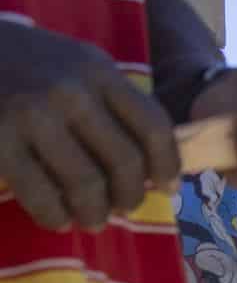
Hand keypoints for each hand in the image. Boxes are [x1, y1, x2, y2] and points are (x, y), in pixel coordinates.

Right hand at [0, 22, 177, 230]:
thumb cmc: (22, 63)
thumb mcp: (75, 65)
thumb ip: (111, 102)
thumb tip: (153, 164)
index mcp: (97, 70)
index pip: (154, 126)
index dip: (167, 166)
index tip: (168, 187)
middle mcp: (70, 91)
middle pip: (125, 162)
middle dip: (131, 195)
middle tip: (124, 208)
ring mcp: (32, 115)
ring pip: (86, 184)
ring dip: (95, 213)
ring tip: (92, 220)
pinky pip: (41, 195)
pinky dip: (55, 216)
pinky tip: (58, 219)